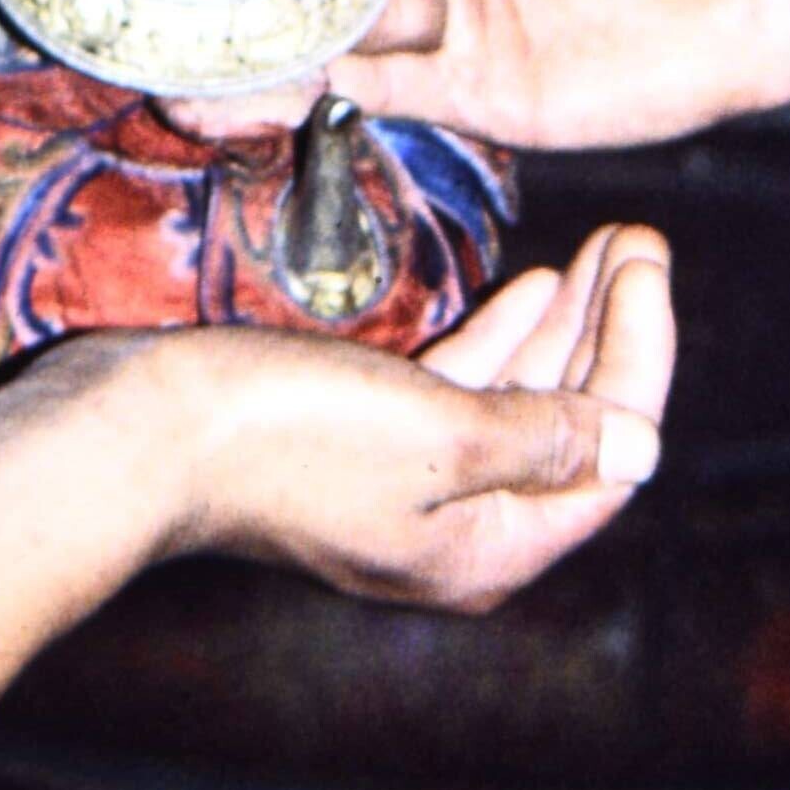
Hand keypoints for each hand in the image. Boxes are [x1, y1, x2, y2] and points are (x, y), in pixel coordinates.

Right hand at [122, 222, 678, 609]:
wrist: (141, 436)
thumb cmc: (289, 436)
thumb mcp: (442, 435)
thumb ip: (546, 438)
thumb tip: (643, 451)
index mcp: (489, 550)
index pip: (608, 455)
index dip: (639, 356)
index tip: (648, 262)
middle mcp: (457, 532)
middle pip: (569, 427)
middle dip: (611, 332)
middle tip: (639, 240)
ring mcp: (406, 488)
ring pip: (516, 400)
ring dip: (563, 325)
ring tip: (604, 249)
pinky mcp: (361, 442)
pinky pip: (458, 391)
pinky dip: (499, 338)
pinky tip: (533, 286)